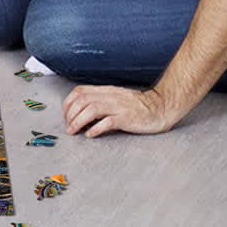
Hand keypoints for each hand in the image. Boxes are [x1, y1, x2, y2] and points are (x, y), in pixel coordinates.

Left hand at [63, 85, 177, 136]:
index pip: (79, 91)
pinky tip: (91, 134)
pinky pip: (107, 122)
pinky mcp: (126, 118)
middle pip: (82, 100)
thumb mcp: (115, 97)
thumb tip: (81, 111)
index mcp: (105, 91)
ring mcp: (118, 107)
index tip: (66, 115)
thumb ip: (100, 100)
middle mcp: (109, 96)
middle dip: (70, 114)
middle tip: (68, 127)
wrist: (160, 107)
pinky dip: (96, 128)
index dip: (68, 103)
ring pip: (91, 109)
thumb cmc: (137, 105)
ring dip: (78, 121)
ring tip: (74, 131)